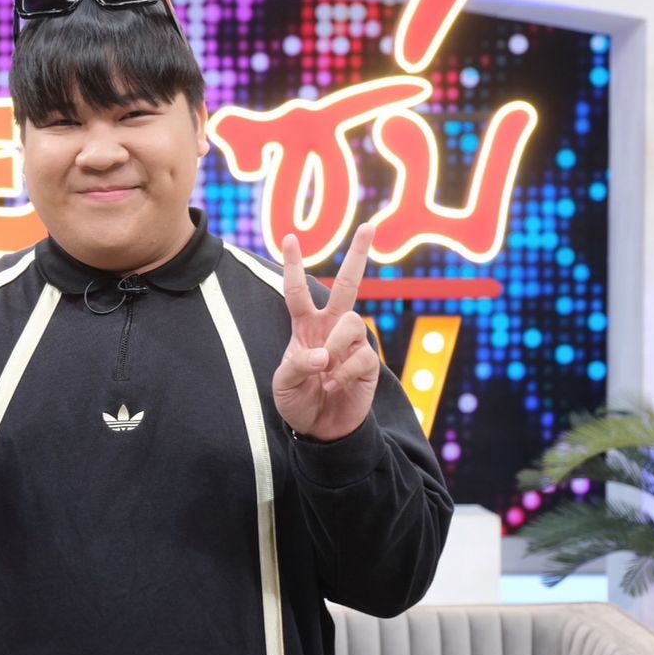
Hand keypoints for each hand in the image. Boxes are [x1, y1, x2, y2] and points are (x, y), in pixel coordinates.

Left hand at [272, 223, 379, 441]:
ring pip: (354, 321)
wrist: (322, 429)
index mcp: (305, 326)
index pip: (298, 291)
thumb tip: (324, 355)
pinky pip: (361, 356)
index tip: (290, 237)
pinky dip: (344, 373)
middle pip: (346, 285)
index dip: (294, 265)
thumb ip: (297, 365)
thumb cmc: (299, 401)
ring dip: (336, 346)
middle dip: (358, 255)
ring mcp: (352, 343)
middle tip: (370, 225)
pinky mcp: (368, 362)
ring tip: (326, 371)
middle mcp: (331, 327)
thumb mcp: (284, 384)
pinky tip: (337, 387)